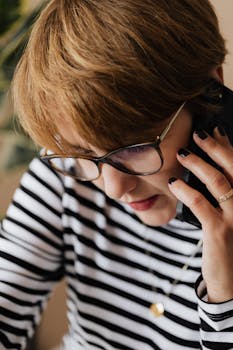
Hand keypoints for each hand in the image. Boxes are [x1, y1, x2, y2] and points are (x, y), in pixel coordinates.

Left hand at [168, 127, 232, 302]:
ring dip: (198, 164)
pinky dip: (185, 190)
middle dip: (214, 146)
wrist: (232, 280)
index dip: (227, 145)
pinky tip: (173, 183)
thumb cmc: (229, 244)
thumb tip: (208, 168)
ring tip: (181, 154)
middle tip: (197, 133)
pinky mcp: (219, 231)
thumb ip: (223, 193)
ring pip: (217, 181)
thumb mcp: (230, 215)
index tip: (213, 129)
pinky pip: (200, 204)